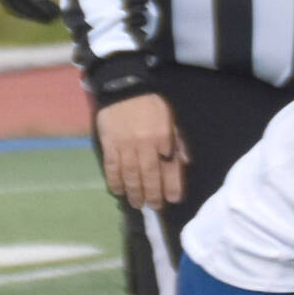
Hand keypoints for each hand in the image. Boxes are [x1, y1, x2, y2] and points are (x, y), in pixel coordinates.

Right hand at [96, 93, 186, 208]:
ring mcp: (125, 144)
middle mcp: (145, 144)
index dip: (172, 185)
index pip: (170, 166)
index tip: (174, 199)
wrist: (124, 87)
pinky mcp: (109, 143)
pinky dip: (115, 180)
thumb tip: (185, 162)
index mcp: (164, 138)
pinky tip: (118, 191)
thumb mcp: (171, 120)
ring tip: (137, 203)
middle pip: (150, 174)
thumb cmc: (151, 106)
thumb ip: (178, 141)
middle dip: (153, 193)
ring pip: (131, 174)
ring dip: (134, 191)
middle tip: (154, 206)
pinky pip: (112, 166)